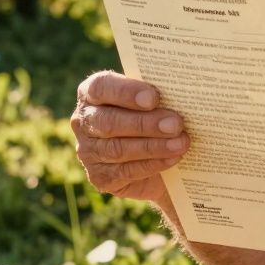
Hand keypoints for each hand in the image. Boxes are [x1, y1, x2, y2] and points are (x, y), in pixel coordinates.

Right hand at [71, 70, 188, 202]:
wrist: (155, 160)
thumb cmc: (154, 117)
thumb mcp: (153, 101)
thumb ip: (157, 95)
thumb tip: (180, 94)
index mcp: (91, 93)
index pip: (100, 87)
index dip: (126, 92)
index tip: (154, 98)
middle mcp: (83, 121)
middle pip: (109, 122)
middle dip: (145, 123)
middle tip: (175, 124)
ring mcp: (88, 151)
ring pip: (118, 149)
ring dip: (153, 146)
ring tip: (180, 143)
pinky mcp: (99, 177)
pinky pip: (125, 171)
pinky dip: (152, 164)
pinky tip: (173, 158)